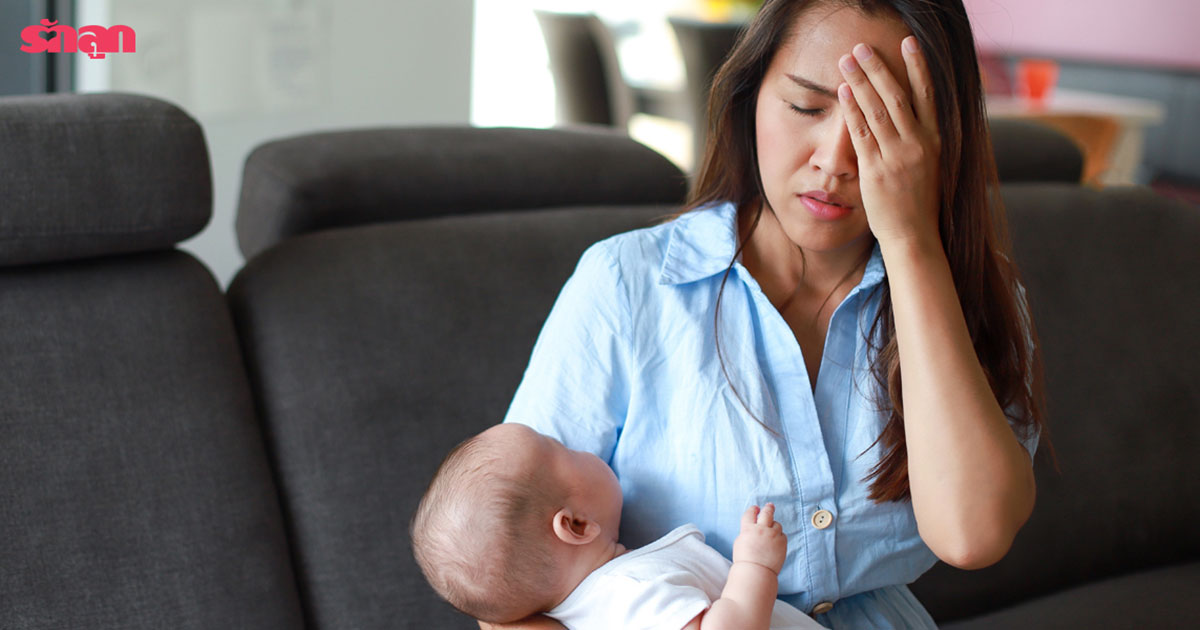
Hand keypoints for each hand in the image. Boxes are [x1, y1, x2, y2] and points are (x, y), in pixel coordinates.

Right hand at [732, 503, 786, 574]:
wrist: (756, 571)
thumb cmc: (745, 560)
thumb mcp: (740, 542)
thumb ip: (747, 532)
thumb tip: (753, 528)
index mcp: (748, 528)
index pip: (750, 513)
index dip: (753, 509)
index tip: (755, 508)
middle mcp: (761, 529)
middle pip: (767, 513)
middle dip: (768, 508)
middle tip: (769, 506)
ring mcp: (772, 535)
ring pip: (776, 524)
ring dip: (774, 526)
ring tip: (771, 532)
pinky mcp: (782, 542)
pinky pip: (782, 535)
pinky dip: (779, 537)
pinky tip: (775, 542)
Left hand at [837, 36, 940, 246]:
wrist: (913, 236)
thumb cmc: (918, 203)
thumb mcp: (929, 166)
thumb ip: (920, 140)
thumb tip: (910, 118)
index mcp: (935, 141)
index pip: (928, 95)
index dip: (918, 67)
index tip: (909, 43)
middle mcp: (918, 144)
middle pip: (897, 96)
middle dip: (879, 68)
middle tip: (863, 47)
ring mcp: (897, 157)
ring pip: (877, 110)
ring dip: (860, 82)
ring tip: (847, 61)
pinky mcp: (876, 171)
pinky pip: (862, 133)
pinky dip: (851, 110)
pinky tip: (842, 92)